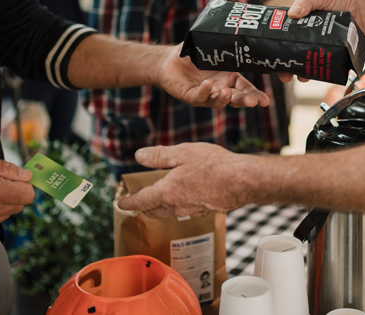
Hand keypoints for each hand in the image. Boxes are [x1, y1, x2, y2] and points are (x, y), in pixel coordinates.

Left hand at [118, 143, 259, 217]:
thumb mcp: (182, 153)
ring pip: (169, 211)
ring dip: (159, 205)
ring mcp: (192, 210)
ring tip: (158, 194)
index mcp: (167, 192)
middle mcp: (177, 206)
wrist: (244, 181)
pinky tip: (183, 194)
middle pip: (153, 210)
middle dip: (142, 204)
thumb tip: (138, 156)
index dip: (128, 202)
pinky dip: (176, 205)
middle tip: (138, 196)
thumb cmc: (214, 165)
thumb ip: (158, 156)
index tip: (121, 203)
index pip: (141, 201)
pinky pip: (184, 210)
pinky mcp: (206, 210)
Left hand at [158, 44, 269, 108]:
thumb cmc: (193, 54)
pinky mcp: (190, 96)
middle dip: (244, 100)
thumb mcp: (212, 47)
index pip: (245, 89)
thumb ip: (225, 42)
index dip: (255, 95)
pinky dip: (204, 92)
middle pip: (235, 98)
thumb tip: (242, 27)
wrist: (169, 61)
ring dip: (224, 99)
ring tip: (227, 92)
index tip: (265, 101)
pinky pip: (199, 96)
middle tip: (252, 102)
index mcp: (228, 78)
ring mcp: (206, 95)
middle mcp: (219, 89)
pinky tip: (208, 84)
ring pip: (218, 102)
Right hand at [279, 0, 363, 83]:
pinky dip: (314, 73)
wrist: (363, 12)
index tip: (269, 53)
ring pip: (302, 63)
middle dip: (283, 66)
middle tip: (283, 73)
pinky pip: (318, 66)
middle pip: (288, 55)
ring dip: (298, 72)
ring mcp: (315, 48)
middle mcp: (304, 39)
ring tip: (298, 76)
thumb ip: (306, 1)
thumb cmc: (340, 2)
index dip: (273, 46)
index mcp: (297, 26)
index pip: (280, 37)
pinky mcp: (327, 55)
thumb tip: (292, 14)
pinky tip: (312, 75)